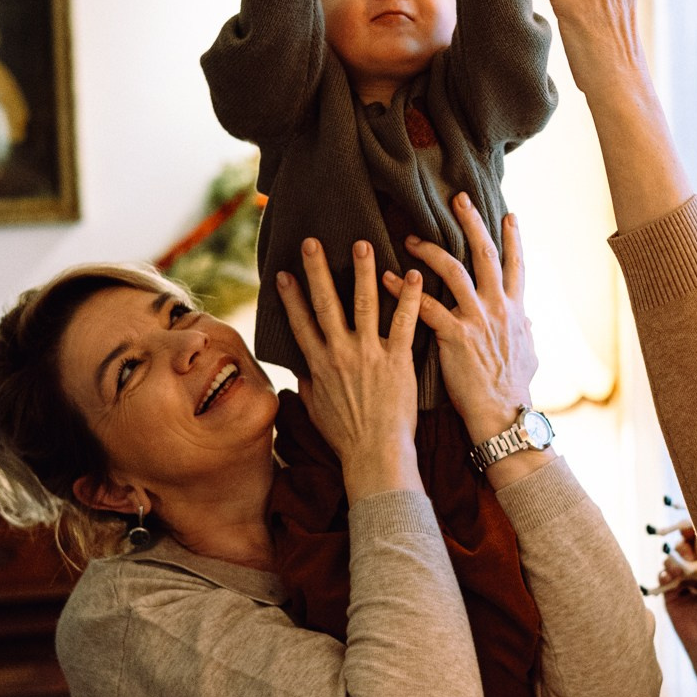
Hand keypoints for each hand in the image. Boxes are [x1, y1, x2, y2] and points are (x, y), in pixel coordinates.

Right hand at [276, 238, 422, 500]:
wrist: (376, 455)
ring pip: (363, 304)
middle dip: (318, 270)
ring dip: (363, 272)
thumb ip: (308, 384)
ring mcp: (368, 354)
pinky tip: (413, 274)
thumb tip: (300, 369)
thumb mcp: (316, 409)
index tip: (283, 272)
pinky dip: (409, 296)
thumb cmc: (347, 438)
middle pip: (325, 304)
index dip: (290, 296)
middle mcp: (340, 353)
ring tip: (363, 244)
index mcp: (318, 365)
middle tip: (313, 241)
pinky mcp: (397, 359)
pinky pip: (403, 321)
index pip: (300, 323)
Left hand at [381, 195, 545, 487]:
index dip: (512, 238)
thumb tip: (529, 320)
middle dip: (472, 222)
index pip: (516, 265)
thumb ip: (525, 331)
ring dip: (429, 250)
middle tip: (457, 198)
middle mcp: (498, 307)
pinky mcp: (456, 335)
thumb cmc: (514, 390)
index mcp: (515, 310)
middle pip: (486, 254)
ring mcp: (478, 319)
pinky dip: (404, 290)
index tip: (506, 214)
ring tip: (408, 238)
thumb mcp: (529, 355)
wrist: (504, 416)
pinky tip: (386, 279)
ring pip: (454, 270)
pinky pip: (426, 305)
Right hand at [658, 530, 696, 696]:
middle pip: (683, 545)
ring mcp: (685, 582)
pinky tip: (670, 583)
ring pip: (670, 558)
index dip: (693, 530)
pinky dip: (664, 575)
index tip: (686, 526)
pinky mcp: (671, 595)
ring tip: (682, 576)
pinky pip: (661, 575)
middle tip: (690, 559)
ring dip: (674, 562)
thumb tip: (696, 526)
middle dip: (684, 548)